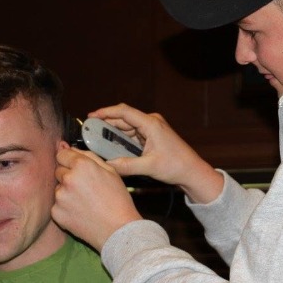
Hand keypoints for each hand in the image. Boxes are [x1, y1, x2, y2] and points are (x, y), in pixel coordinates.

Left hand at [52, 147, 141, 250]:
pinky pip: (57, 204)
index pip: (62, 154)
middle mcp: (68, 179)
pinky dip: (65, 207)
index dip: (70, 160)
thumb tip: (65, 146)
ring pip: (58, 188)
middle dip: (69, 176)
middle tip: (86, 188)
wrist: (117, 230)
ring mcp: (60, 197)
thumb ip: (87, 155)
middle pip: (58, 170)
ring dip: (67, 191)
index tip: (78, 169)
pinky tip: (80, 211)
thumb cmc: (118, 200)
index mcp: (82, 165)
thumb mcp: (110, 171)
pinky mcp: (56, 213)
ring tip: (85, 201)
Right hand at [88, 103, 223, 203]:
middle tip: (90, 131)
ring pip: (127, 127)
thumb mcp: (149, 166)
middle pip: (123, 119)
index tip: (91, 116)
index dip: (106, 112)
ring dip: (113, 133)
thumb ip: (126, 166)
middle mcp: (151, 122)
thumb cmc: (176, 166)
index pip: (124, 112)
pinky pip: (133, 134)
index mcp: (151, 124)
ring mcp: (152, 129)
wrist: (192, 171)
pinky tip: (112, 146)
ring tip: (97, 139)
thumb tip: (108, 166)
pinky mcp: (152, 136)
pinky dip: (122, 139)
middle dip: (106, 124)